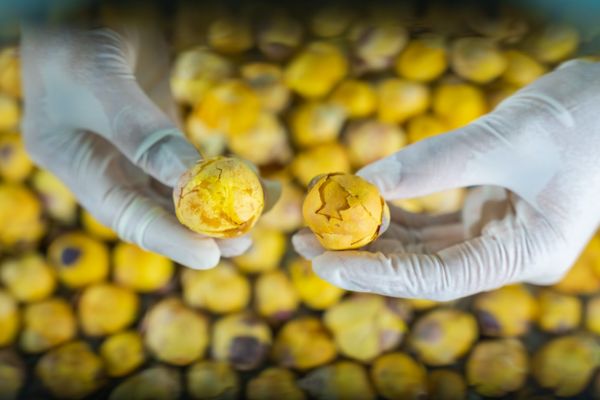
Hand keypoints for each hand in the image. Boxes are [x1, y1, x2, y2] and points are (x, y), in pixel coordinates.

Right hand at [21, 22, 254, 267]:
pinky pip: (187, 162)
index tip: (211, 256)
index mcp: (70, 157)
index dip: (168, 238)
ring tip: (258, 212)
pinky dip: (216, 174)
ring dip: (215, 205)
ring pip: (173, 189)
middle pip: (151, 210)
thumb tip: (190, 184)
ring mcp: (126, 145)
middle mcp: (98, 159)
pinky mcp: (153, 127)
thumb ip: (141, 131)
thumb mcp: (102, 77)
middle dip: (198, 229)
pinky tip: (249, 180)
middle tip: (245, 241)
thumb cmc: (78, 27)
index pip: (123, 213)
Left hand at [294, 60, 599, 300]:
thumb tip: (363, 183)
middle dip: (365, 256)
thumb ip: (434, 163)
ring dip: (372, 235)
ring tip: (322, 224)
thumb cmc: (583, 117)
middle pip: (423, 268)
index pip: (437, 277)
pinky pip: (431, 225)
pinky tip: (360, 204)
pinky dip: (393, 214)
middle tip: (308, 244)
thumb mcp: (506, 136)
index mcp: (528, 253)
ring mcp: (496, 237)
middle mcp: (508, 255)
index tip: (324, 262)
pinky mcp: (485, 216)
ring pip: (422, 248)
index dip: (377, 273)